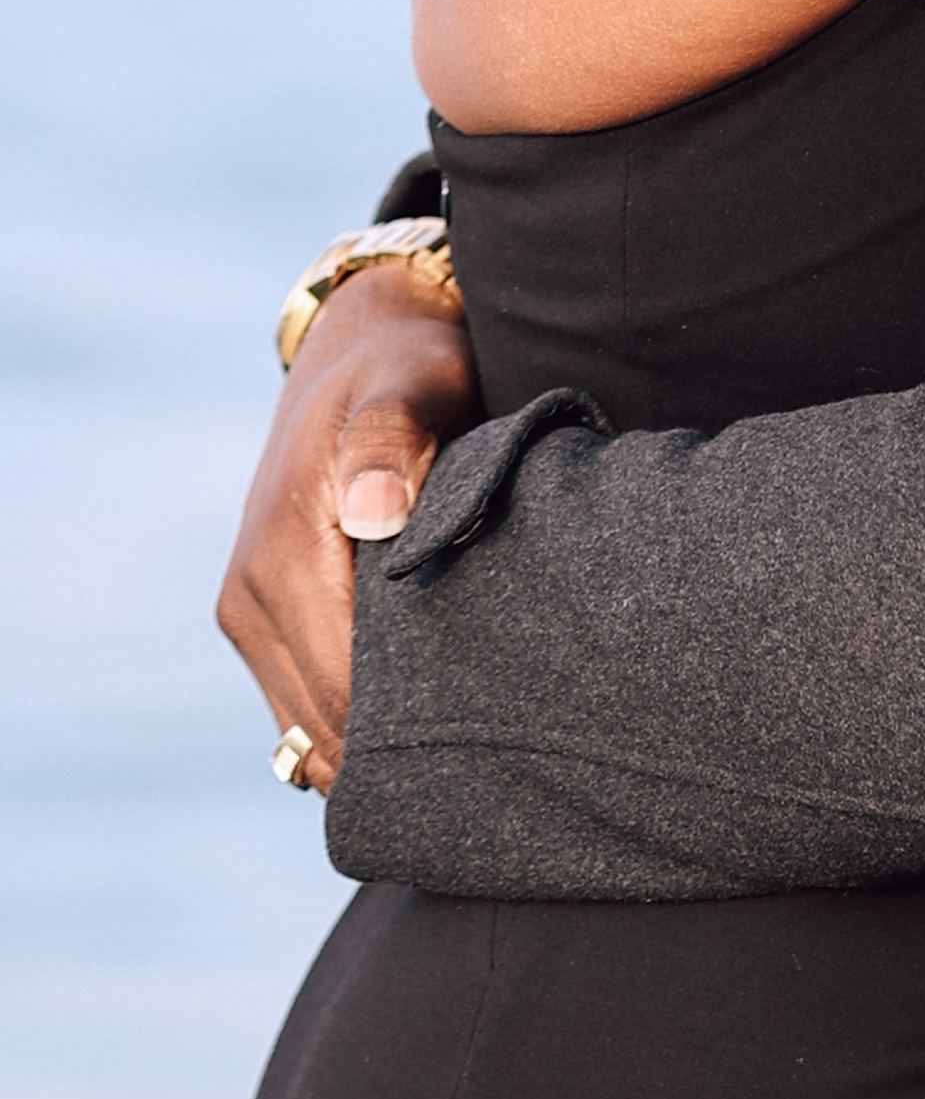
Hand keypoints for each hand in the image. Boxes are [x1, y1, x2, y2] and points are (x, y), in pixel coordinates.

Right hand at [216, 261, 481, 793]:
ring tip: (475, 733)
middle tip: (502, 746)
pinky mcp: (268, 627)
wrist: (365, 349)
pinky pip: (311, 710)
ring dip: (383, 744)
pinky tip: (434, 712)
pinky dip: (363, 726)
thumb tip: (374, 513)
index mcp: (277, 558)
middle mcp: (249, 600)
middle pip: (328, 726)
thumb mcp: (408, 384)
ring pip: (314, 732)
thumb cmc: (402, 370)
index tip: (495, 732)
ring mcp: (252, 620)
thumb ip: (390, 439)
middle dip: (405, 748)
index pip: (343, 693)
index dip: (416, 730)